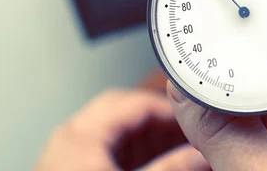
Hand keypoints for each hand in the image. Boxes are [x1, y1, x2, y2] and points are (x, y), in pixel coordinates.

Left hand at [33, 89, 209, 170]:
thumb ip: (170, 169)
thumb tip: (199, 157)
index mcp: (83, 135)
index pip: (134, 103)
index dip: (168, 109)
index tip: (191, 117)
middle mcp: (71, 137)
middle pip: (121, 108)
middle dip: (155, 117)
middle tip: (183, 127)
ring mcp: (67, 152)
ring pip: (112, 126)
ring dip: (143, 133)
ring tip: (171, 145)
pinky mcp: (69, 167)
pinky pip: (104, 145)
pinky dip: (129, 148)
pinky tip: (148, 161)